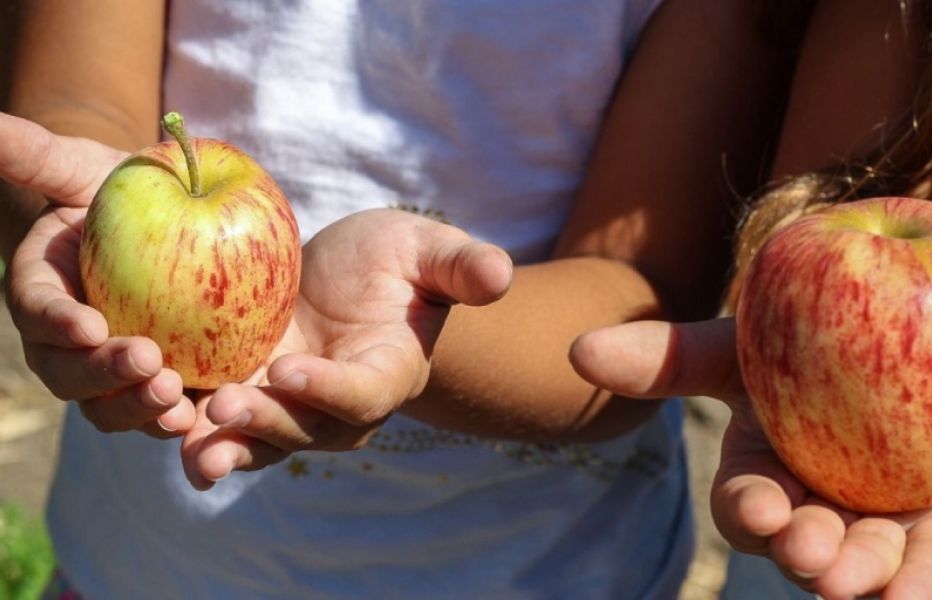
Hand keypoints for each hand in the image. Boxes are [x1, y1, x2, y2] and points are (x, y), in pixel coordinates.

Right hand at [0, 113, 194, 435]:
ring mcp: (113, 373)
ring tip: (177, 399)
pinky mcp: (160, 385)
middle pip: (71, 375)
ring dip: (140, 409)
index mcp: (41, 295)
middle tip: (147, 362)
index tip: (88, 324)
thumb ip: (36, 155)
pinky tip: (210, 419)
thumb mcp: (82, 168)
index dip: (58, 322)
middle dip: (103, 375)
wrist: (162, 225)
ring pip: (113, 407)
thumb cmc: (117, 192)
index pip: (39, 313)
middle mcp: (68, 345)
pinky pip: (163, 414)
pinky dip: (180, 423)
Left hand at [180, 208, 512, 488]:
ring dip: (224, 445)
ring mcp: (291, 405)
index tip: (292, 369)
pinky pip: (222, 420)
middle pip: (305, 430)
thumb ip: (461, 265)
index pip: (363, 393)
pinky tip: (157, 419)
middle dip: (267, 424)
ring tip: (188, 445)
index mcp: (388, 372)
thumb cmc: (398, 262)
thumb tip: (499, 275)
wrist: (352, 280)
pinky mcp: (250, 392)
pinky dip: (192, 425)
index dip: (330, 389)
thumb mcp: (428, 251)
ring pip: (260, 439)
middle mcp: (339, 405)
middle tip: (225, 407)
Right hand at [570, 317, 931, 599]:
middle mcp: (819, 512)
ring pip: (871, 564)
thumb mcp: (745, 347)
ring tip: (874, 579)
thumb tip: (577, 349)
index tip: (762, 507)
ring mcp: (881, 528)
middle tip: (816, 555)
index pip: (748, 505)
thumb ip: (668, 355)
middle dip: (808, 554)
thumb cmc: (813, 340)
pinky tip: (924, 588)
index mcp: (767, 477)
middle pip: (807, 545)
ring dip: (867, 577)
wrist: (914, 335)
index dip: (751, 510)